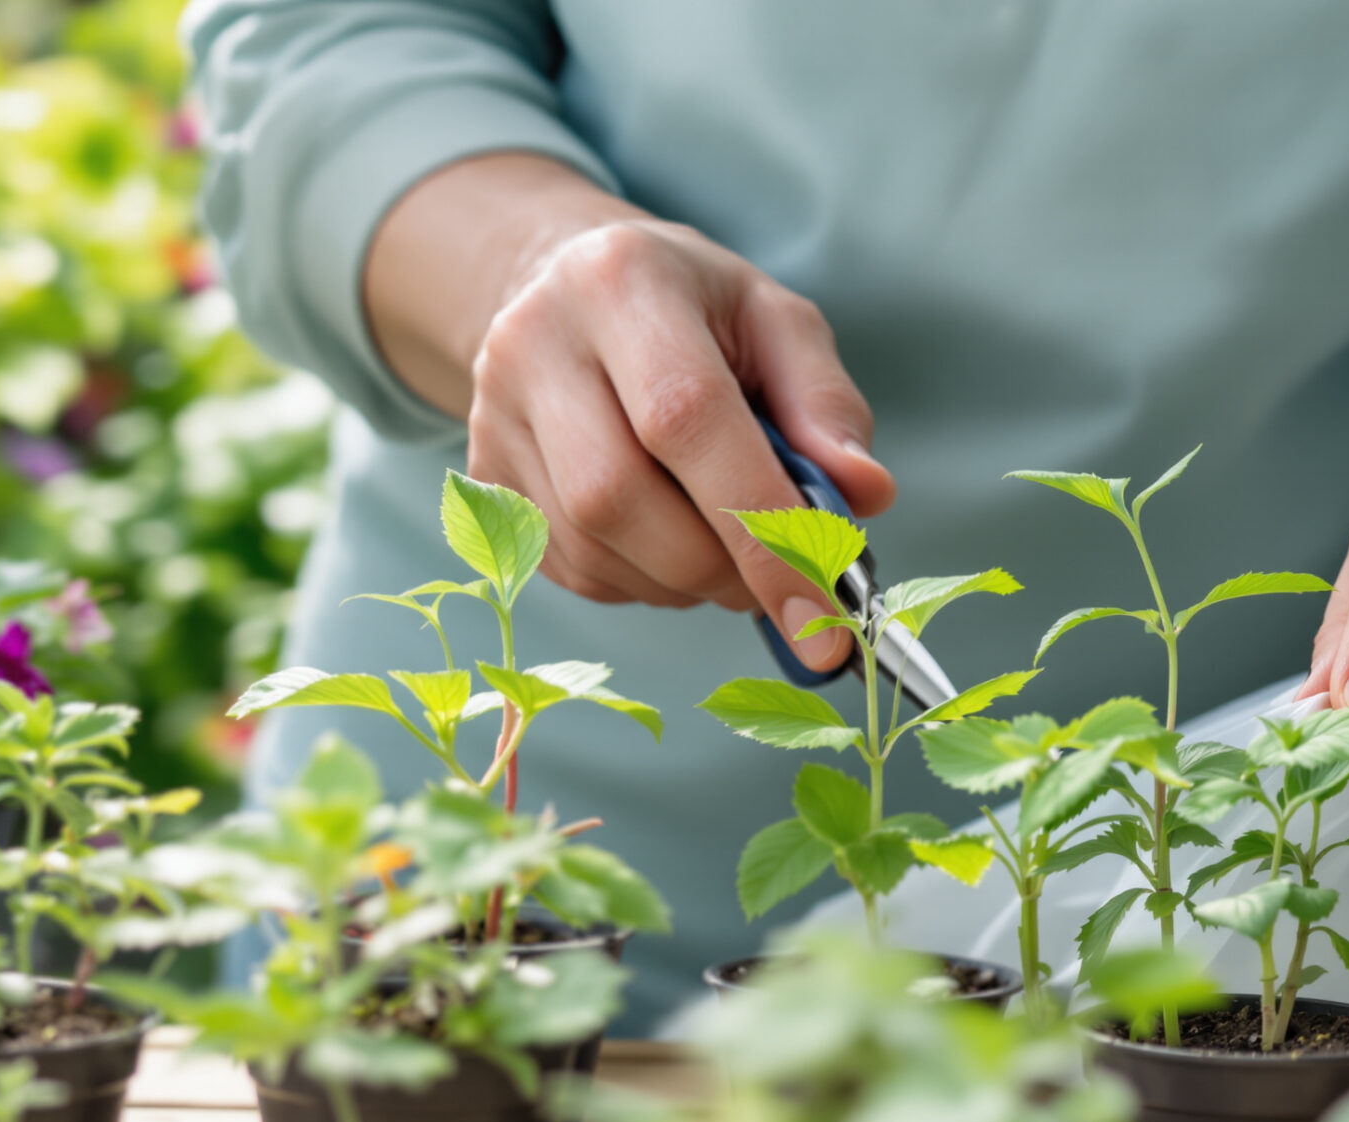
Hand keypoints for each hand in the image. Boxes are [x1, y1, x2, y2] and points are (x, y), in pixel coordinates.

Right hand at [363, 154, 889, 668]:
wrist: (571, 291)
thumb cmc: (695, 312)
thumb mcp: (776, 324)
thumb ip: (826, 407)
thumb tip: (865, 496)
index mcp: (621, 282)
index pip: (686, 420)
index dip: (759, 526)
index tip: (823, 612)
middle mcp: (534, 343)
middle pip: (619, 495)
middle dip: (719, 564)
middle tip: (779, 579)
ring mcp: (492, 415)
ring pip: (592, 547)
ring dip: (683, 581)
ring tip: (728, 547)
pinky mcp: (484, 478)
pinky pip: (571, 569)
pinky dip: (643, 581)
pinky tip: (670, 540)